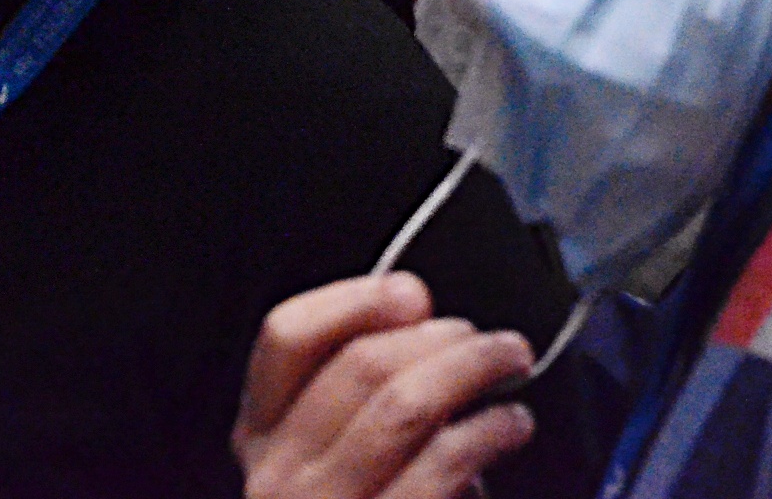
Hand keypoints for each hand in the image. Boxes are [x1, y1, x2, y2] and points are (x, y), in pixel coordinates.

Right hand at [235, 273, 537, 498]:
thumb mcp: (332, 466)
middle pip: (361, 364)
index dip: (354, 300)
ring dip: (473, 370)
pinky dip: (488, 431)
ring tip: (509, 368)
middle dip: (443, 336)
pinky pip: (441, 465)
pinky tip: (510, 426)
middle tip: (491, 340)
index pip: (286, 338)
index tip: (412, 293)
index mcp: (261, 440)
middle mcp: (279, 477)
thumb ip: (358, 399)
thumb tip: (422, 322)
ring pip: (404, 405)